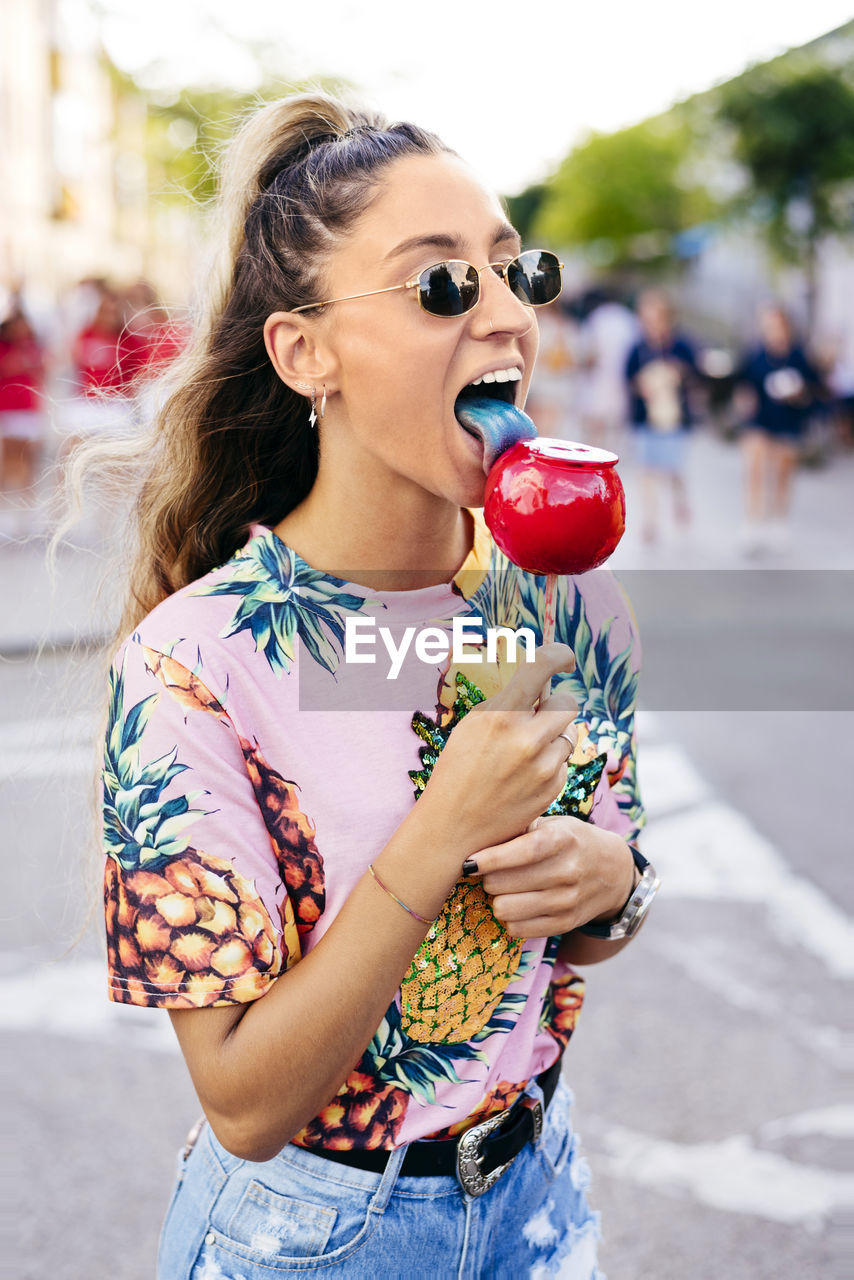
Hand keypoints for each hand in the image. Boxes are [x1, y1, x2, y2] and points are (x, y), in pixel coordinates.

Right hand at [418, 644, 577, 860]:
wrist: (453, 828)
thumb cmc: (456, 771)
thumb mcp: (472, 727)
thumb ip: (505, 704)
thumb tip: (536, 685)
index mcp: (500, 716)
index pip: (541, 666)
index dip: (558, 655)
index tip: (564, 658)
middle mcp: (527, 739)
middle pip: (567, 702)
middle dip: (555, 704)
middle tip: (540, 713)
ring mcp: (544, 766)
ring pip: (568, 733)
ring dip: (552, 735)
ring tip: (524, 752)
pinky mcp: (553, 787)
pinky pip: (563, 761)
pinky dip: (550, 762)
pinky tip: (524, 776)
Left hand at [471, 815, 635, 937]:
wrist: (612, 871)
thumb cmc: (570, 841)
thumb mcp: (553, 824)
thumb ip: (521, 827)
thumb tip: (479, 836)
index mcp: (562, 840)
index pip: (522, 852)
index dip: (491, 859)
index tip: (468, 861)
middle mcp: (567, 872)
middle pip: (503, 884)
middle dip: (488, 878)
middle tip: (488, 872)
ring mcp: (566, 902)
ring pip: (505, 909)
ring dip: (496, 899)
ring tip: (502, 888)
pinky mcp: (563, 924)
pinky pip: (516, 929)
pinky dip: (509, 917)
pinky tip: (515, 904)